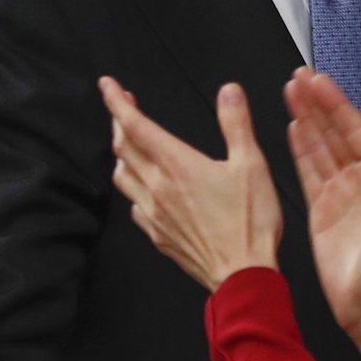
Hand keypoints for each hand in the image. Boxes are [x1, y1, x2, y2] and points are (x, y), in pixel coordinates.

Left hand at [100, 77, 282, 290]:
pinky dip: (134, 188)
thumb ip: (236, 124)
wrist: (242, 274)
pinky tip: (145, 188)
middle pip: (123, 148)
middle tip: (123, 107)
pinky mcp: (157, 234)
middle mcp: (159, 187)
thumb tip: (229, 92)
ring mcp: (154, 213)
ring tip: (130, 143)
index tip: (108, 86)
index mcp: (178, 165)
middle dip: (119, 121)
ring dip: (122, 154)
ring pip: (122, 176)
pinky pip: (134, 205)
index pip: (136, 125)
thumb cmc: (248, 223)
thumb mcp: (252, 164)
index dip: (117, 102)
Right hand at [285, 69, 360, 342]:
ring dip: (306, 119)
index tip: (321, 82)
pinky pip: (308, 172)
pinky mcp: (322, 211)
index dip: (337, 105)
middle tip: (300, 77)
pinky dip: (300, 149)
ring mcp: (340, 195)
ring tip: (291, 93)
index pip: (356, 131)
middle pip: (334, 132)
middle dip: (317, 103)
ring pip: (319, 147)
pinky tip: (293, 129)